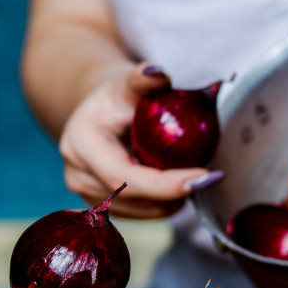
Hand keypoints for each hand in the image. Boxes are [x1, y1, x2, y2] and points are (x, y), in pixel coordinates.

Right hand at [57, 62, 222, 218]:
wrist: (99, 112)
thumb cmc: (117, 94)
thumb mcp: (128, 80)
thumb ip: (144, 78)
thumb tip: (158, 74)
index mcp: (80, 144)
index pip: (123, 177)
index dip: (164, 184)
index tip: (202, 177)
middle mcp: (77, 174)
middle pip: (132, 199)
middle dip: (174, 195)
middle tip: (210, 179)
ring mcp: (87, 194)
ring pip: (138, 212)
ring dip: (171, 201)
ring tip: (196, 179)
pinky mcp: (101, 206)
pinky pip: (139, 213)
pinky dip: (163, 204)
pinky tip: (179, 185)